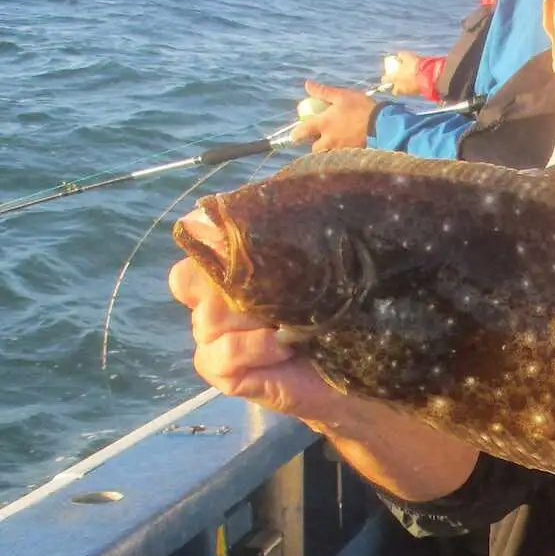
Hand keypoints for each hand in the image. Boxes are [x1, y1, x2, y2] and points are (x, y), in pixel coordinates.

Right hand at [168, 211, 478, 498]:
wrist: (361, 368)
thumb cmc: (346, 307)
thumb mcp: (329, 258)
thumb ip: (302, 223)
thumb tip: (295, 185)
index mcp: (236, 259)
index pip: (197, 233)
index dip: (211, 232)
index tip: (239, 233)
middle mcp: (215, 294)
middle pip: (192, 275)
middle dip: (237, 281)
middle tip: (283, 289)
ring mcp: (212, 333)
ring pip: (208, 316)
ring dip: (253, 318)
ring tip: (294, 322)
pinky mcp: (220, 370)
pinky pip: (217, 353)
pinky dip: (252, 348)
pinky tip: (284, 346)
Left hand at [290, 81, 375, 150]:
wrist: (382, 125)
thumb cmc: (361, 108)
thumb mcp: (342, 96)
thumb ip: (323, 92)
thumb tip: (307, 85)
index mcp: (324, 124)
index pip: (302, 132)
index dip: (296, 134)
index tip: (294, 135)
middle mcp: (329, 139)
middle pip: (314, 148)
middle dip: (315, 144)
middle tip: (320, 138)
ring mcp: (340, 149)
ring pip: (327, 154)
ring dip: (328, 150)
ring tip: (335, 143)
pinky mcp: (351, 155)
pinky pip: (340, 156)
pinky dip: (340, 153)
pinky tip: (347, 146)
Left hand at [381, 51, 424, 96]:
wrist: (428, 75)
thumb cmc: (415, 66)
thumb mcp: (407, 57)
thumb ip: (401, 56)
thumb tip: (399, 55)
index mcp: (394, 78)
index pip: (385, 80)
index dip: (385, 78)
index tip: (387, 75)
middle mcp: (399, 87)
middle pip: (394, 90)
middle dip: (395, 87)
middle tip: (397, 82)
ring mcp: (408, 92)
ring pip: (403, 92)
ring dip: (404, 88)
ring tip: (408, 82)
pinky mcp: (416, 94)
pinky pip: (411, 92)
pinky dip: (412, 88)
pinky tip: (415, 83)